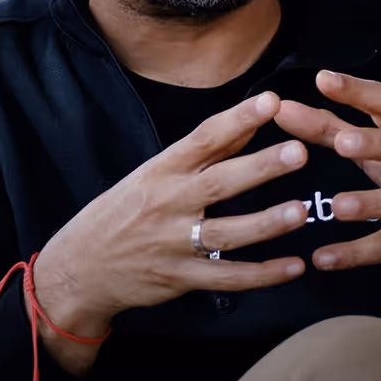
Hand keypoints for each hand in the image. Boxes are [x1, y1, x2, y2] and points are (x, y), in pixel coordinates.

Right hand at [32, 92, 309, 371]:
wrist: (80, 268)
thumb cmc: (123, 212)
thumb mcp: (153, 174)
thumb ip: (205, 151)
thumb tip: (250, 121)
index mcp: (162, 171)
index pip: (203, 139)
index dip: (238, 119)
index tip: (271, 101)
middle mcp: (168, 204)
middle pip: (219, 183)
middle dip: (260, 167)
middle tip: (299, 151)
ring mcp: (173, 244)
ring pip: (226, 234)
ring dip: (265, 224)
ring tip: (301, 212)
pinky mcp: (181, 278)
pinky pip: (227, 278)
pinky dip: (262, 275)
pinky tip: (294, 267)